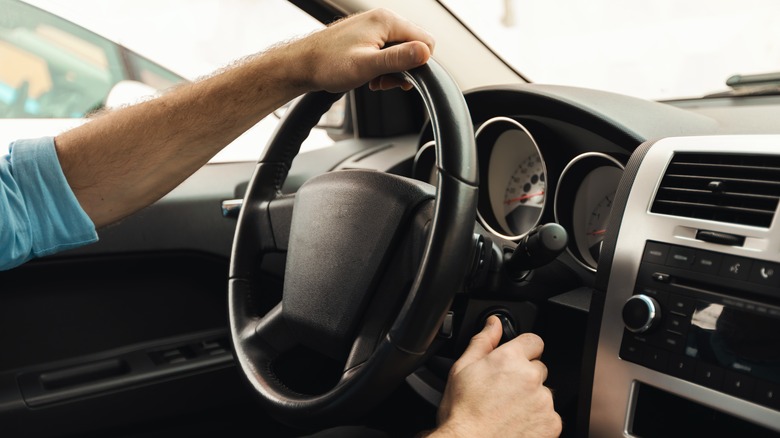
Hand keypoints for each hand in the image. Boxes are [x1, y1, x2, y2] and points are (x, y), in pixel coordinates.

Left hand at [290, 8, 434, 92]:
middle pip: (414, 46)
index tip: (400, 80)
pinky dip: (382, 67)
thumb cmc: (328, 64)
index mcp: (386, 21)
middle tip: (383, 81)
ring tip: (373, 79)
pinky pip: (387, 52)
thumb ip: (397, 59)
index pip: (426, 41)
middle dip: (404, 69)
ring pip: (401, 51)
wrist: (302, 64)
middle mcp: (382, 19)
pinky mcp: (368, 36)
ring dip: (392, 70)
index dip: (418, 65)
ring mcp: (375, 27)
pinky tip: (369, 75)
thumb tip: (425, 53)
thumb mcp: (366, 65)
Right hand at [425, 316, 561, 437]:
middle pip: (538, 369)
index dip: (524, 350)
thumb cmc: (463, 413)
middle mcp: (531, 377)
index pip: (534, 341)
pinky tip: (517, 425)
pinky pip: (550, 416)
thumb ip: (483, 341)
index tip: (516, 362)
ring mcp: (544, 402)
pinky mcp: (552, 423)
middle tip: (504, 393)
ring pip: (544, 393)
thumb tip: (493, 323)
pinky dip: (538, 420)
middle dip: (525, 377)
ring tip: (508, 412)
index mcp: (510, 359)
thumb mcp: (462, 369)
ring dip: (532, 399)